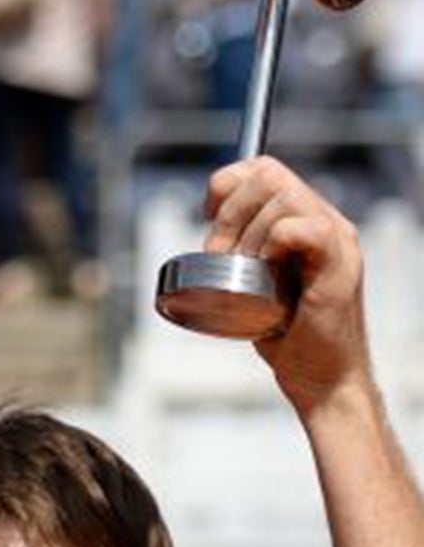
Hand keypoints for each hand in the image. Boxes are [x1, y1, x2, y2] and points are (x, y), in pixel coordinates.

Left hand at [203, 156, 371, 415]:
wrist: (322, 379)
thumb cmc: (288, 336)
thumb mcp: (257, 283)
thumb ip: (245, 253)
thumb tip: (210, 234)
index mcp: (308, 220)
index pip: (263, 168)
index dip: (226, 185)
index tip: (205, 218)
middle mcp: (327, 221)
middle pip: (268, 176)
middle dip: (229, 213)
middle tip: (218, 255)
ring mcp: (337, 242)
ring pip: (282, 199)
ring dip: (247, 232)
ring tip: (241, 269)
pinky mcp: (339, 267)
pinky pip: (303, 228)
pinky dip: (274, 241)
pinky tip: (268, 267)